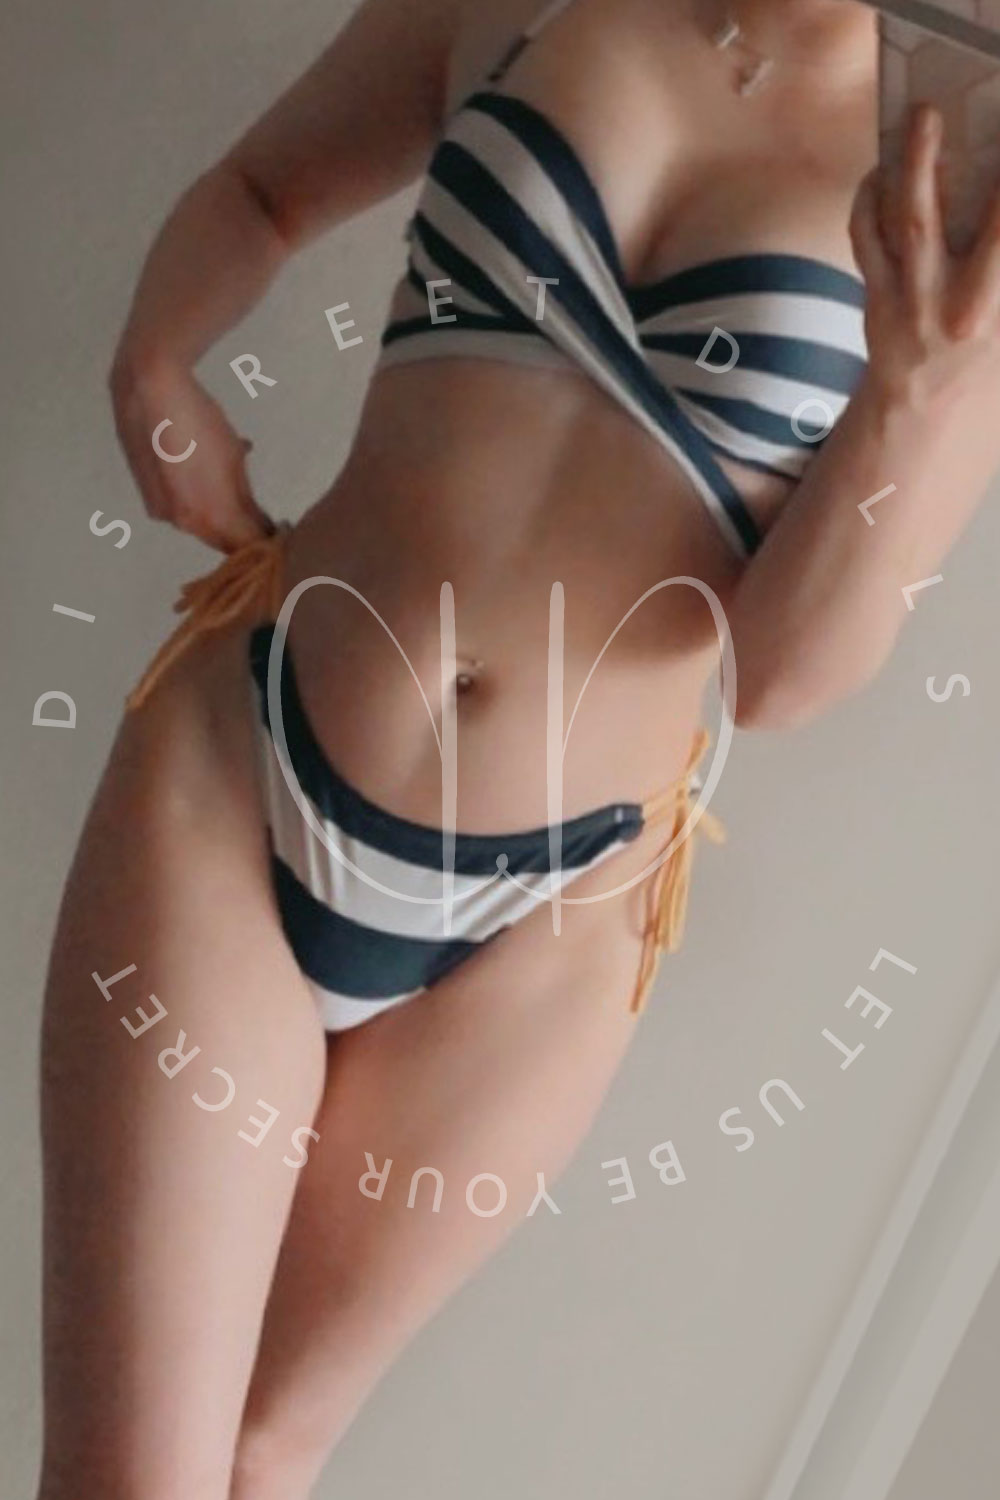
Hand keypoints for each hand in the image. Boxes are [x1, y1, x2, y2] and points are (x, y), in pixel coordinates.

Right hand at [108, 350, 274, 551]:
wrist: (147, 389)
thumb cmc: (201, 423)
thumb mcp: (234, 462)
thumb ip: (249, 503)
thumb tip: (264, 528)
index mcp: (210, 518)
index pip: (247, 547)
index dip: (267, 543)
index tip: (282, 532)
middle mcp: (183, 524)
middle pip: (222, 541)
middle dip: (243, 531)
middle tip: (264, 514)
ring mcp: (162, 511)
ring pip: (202, 524)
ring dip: (223, 514)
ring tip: (237, 487)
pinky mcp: (149, 496)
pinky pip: (183, 507)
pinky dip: (201, 497)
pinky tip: (209, 471)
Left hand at [849, 102, 999, 425]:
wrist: (924, 406)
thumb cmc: (981, 352)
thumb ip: (999, 257)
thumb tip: (993, 208)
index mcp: (985, 307)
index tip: (999, 153)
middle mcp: (938, 302)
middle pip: (923, 219)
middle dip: (925, 163)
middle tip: (930, 111)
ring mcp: (900, 300)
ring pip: (885, 226)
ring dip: (893, 171)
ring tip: (910, 127)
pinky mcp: (875, 299)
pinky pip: (864, 242)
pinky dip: (869, 202)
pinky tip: (882, 173)